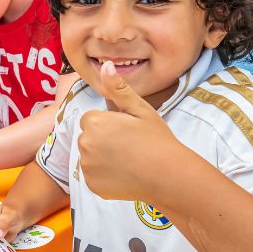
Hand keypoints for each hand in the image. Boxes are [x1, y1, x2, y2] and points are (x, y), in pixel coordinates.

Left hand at [78, 61, 183, 201]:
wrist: (168, 176)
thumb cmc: (156, 139)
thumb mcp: (139, 109)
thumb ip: (118, 88)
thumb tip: (105, 66)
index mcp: (93, 122)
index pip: (91, 120)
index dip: (109, 124)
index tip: (126, 131)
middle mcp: (84, 143)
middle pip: (88, 137)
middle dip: (103, 140)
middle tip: (128, 146)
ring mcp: (86, 166)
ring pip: (89, 157)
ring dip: (102, 158)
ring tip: (127, 160)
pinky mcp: (91, 185)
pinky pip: (93, 176)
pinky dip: (104, 176)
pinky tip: (124, 175)